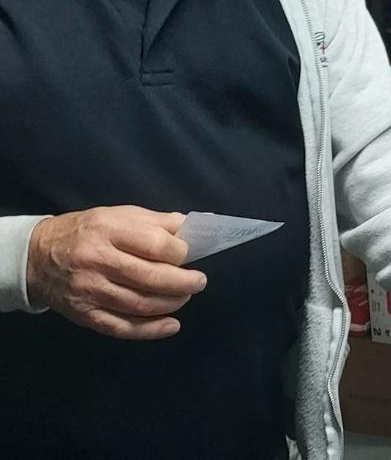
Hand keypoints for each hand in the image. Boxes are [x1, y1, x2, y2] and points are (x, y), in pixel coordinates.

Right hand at [25, 206, 205, 338]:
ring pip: (140, 304)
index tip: (188, 254)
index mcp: (108, 231)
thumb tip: (195, 228)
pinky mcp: (85, 315)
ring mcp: (89, 291)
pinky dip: (151, 330)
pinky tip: (171, 325)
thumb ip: (157, 222)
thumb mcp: (118, 215)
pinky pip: (122, 327)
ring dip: (172, 303)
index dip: (180, 252)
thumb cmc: (86, 232)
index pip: (155, 245)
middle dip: (184, 283)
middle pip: (151, 278)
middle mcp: (97, 262)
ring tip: (185, 296)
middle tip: (198, 282)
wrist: (35, 257)